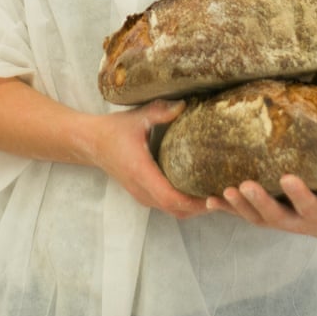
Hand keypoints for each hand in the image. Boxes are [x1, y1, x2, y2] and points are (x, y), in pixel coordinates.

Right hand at [91, 100, 209, 219]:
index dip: (194, 202)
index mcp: (141, 172)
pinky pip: (166, 205)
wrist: (91, 143)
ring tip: (217, 193)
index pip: (170, 198)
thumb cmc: (114, 130)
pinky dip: (184, 204)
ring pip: (172, 211)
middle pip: (176, 210)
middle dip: (201, 207)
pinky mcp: (142, 193)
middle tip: (225, 195)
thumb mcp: (137, 117)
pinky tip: (199, 190)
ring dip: (194, 208)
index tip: (215, 196)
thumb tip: (184, 104)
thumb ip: (160, 111)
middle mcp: (141, 189)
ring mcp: (141, 194)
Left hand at [204, 174, 316, 238]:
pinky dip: (226, 208)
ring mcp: (278, 220)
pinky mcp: (264, 216)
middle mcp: (296, 222)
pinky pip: (243, 214)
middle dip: (260, 201)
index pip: (309, 206)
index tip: (288, 178)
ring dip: (238, 207)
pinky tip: (208, 199)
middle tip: (245, 185)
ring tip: (225, 192)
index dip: (299, 195)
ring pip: (256, 219)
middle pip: (276, 216)